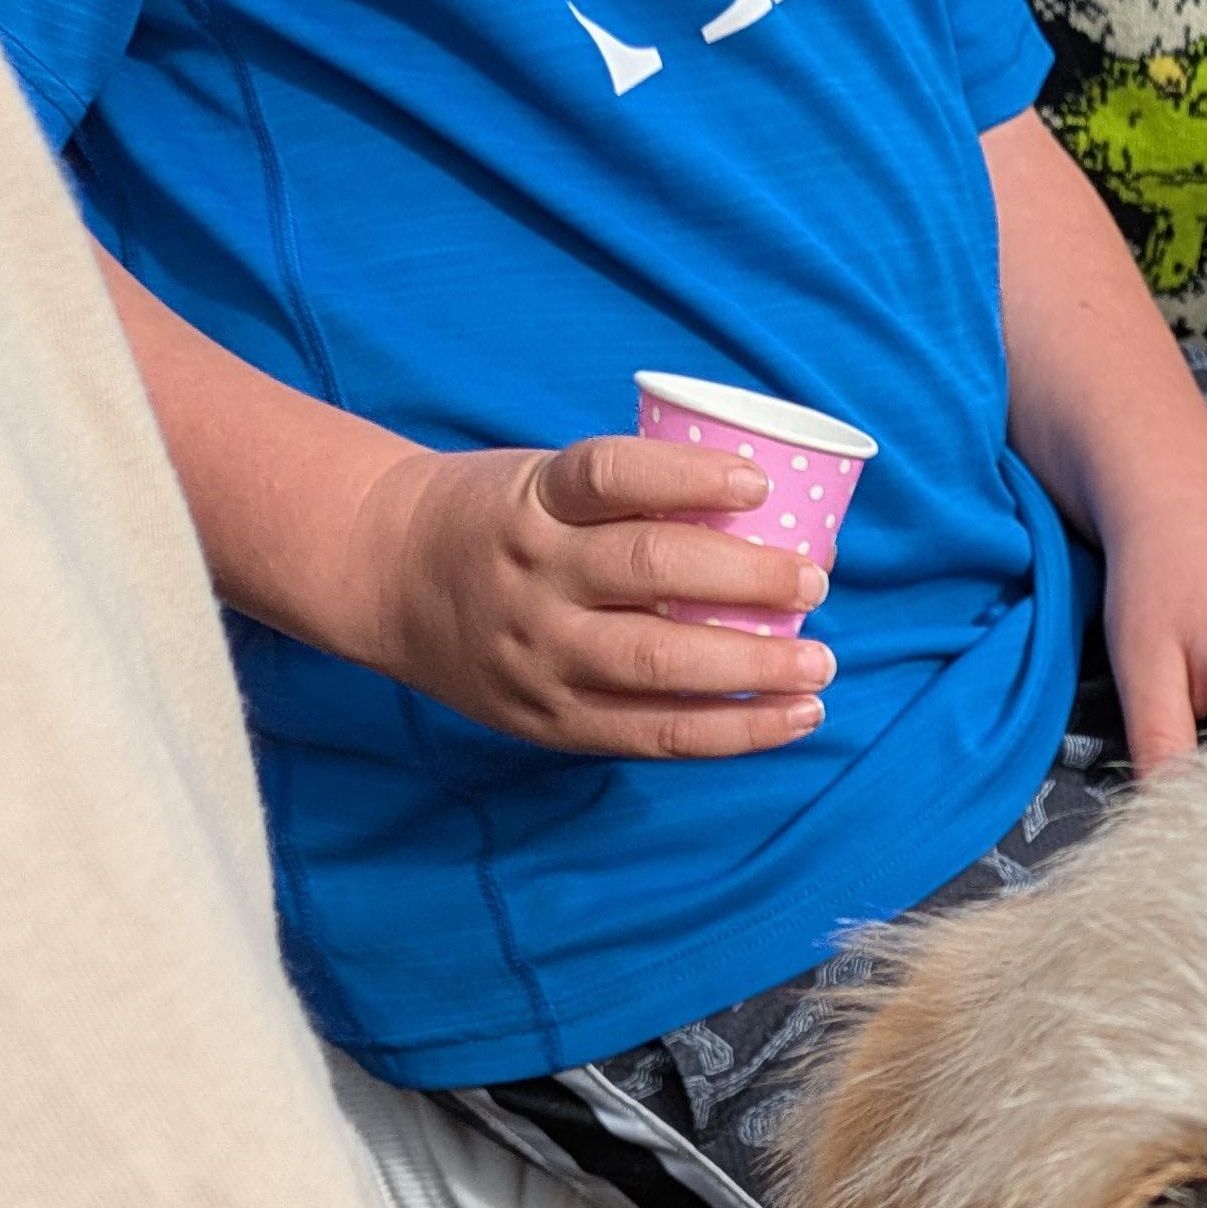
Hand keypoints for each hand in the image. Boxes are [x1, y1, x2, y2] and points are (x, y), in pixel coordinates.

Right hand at [365, 432, 838, 758]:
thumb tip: (773, 510)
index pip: (611, 475)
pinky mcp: (551, 719)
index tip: (757, 482)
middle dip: (747, 579)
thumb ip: (627, 501)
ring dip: (754, 666)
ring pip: (659, 665)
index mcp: (535, 501)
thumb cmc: (499, 520)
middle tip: (814, 579)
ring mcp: (540, 654)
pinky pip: (655, 733)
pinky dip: (735, 729)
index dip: (689, 477)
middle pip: (650, 573)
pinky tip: (794, 717)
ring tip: (819, 662)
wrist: (387, 577)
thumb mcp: (541, 483)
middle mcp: (534, 575)